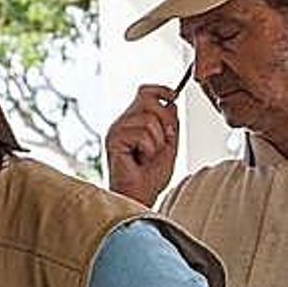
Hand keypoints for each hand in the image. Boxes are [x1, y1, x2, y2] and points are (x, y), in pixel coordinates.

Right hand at [105, 84, 181, 206]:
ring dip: (157, 140)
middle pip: (148, 99)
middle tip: (161, 143)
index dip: (161, 90)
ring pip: (148, 117)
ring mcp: (116, 130)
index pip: (145, 92)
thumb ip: (170, 122)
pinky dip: (149, 148)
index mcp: (133, 122)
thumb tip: (171, 102)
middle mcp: (122, 123)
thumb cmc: (150, 176)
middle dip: (165, 121)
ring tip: (148, 155)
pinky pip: (142, 133)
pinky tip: (140, 159)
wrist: (139, 196)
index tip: (174, 96)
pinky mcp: (113, 140)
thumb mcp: (169, 143)